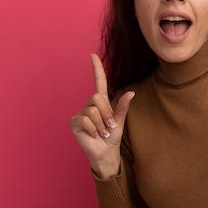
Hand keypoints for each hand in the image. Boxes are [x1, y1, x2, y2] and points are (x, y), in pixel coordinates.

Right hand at [70, 54, 134, 178]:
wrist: (106, 152)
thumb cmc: (113, 136)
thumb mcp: (120, 121)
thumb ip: (123, 106)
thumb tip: (131, 92)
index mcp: (101, 102)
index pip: (98, 81)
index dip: (96, 68)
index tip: (93, 55)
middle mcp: (90, 104)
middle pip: (97, 98)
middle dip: (106, 113)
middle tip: (110, 127)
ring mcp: (81, 113)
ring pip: (92, 110)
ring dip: (101, 124)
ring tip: (103, 133)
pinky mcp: (75, 122)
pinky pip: (85, 120)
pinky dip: (93, 128)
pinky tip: (95, 135)